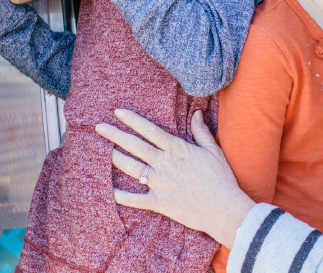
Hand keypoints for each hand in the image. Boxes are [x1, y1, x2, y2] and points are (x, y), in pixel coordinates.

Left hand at [96, 109, 255, 247]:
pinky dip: (120, 196)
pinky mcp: (159, 202)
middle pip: (135, 146)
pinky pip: (135, 199)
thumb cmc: (221, 178)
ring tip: (103, 150)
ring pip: (131, 168)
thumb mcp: (213, 150)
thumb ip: (201, 131)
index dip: (132, 120)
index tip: (117, 112)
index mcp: (177, 149)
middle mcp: (164, 164)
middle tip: (98, 127)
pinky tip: (108, 191)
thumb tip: (196, 113)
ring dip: (115, 158)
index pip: (150, 130)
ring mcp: (160, 183)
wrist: (224, 209)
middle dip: (115, 135)